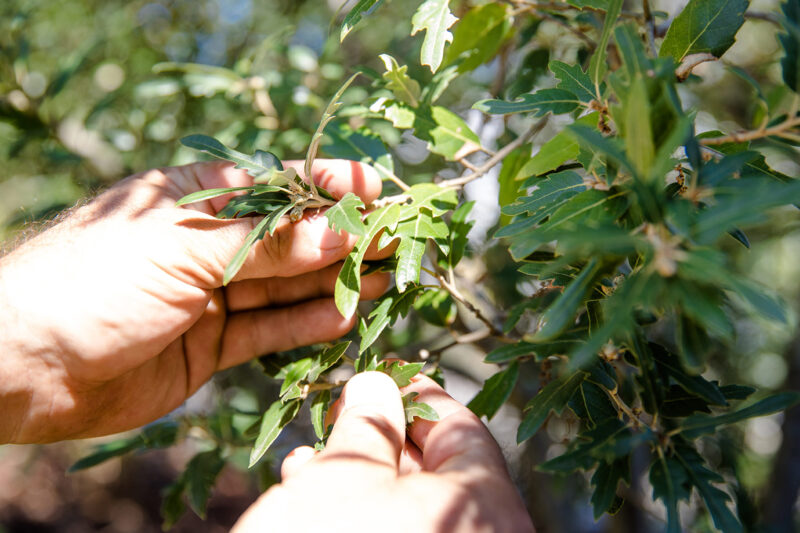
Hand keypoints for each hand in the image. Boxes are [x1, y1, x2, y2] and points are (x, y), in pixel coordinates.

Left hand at [0, 160, 386, 442]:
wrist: (26, 364)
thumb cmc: (96, 282)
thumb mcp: (186, 250)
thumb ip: (268, 246)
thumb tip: (341, 233)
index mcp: (196, 200)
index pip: (277, 186)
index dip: (329, 188)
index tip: (378, 191)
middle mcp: (209, 244)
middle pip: (291, 238)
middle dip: (345, 236)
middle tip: (400, 237)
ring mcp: (212, 295)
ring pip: (287, 285)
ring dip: (336, 279)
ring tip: (388, 275)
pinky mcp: (212, 343)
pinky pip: (270, 330)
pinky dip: (307, 323)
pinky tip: (346, 314)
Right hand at [233, 372, 534, 532]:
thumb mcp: (339, 479)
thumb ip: (366, 425)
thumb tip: (377, 384)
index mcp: (486, 508)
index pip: (463, 430)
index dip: (419, 396)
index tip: (386, 377)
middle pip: (444, 474)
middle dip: (384, 442)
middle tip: (341, 419)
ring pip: (421, 514)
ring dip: (367, 483)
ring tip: (310, 463)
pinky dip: (371, 523)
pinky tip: (321, 510)